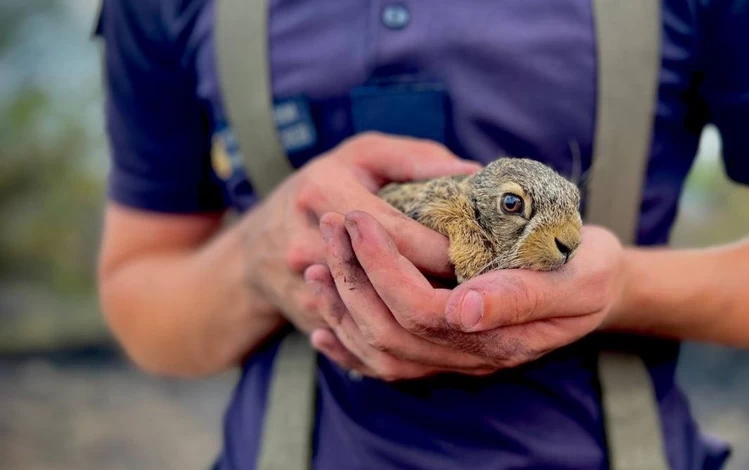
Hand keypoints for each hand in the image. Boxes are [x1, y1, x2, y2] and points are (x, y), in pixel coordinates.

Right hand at [238, 133, 480, 333]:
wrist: (252, 250)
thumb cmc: (322, 190)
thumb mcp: (363, 157)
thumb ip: (416, 159)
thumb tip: (473, 173)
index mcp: (323, 192)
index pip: (398, 231)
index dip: (445, 249)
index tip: (481, 255)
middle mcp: (306, 243)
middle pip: (389, 279)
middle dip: (442, 287)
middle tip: (483, 289)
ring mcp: (303, 287)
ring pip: (378, 317)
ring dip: (425, 321)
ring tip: (464, 313)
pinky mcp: (309, 320)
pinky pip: (363, 340)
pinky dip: (401, 339)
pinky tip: (431, 334)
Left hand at [308, 210, 625, 379]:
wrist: (595, 282)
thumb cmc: (590, 268)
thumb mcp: (581, 276)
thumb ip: (525, 294)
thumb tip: (464, 308)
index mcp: (500, 337)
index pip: (421, 310)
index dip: (382, 267)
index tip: (360, 219)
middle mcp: (472, 357)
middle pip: (390, 329)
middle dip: (352, 276)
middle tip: (331, 225)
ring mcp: (456, 358)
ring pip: (380, 348)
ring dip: (342, 306)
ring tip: (317, 262)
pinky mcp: (445, 349)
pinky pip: (385, 362)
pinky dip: (347, 345)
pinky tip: (321, 323)